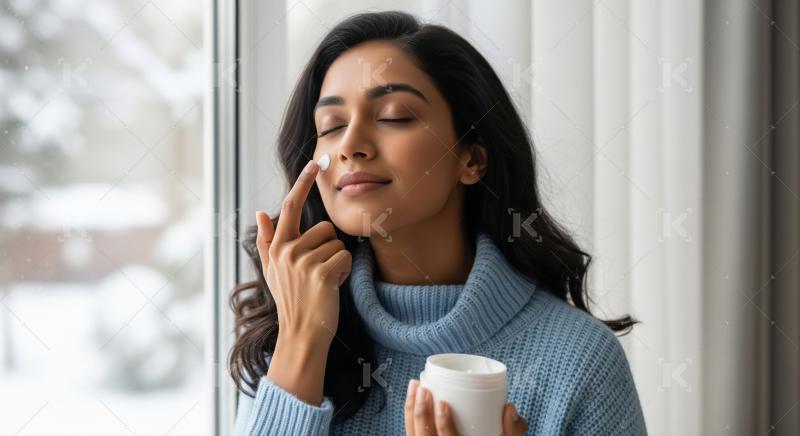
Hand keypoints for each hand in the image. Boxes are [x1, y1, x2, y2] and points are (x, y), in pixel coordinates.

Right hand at [255, 159, 351, 349]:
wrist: (301, 333)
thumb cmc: (292, 301)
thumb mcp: (272, 270)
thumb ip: (267, 240)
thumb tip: (261, 212)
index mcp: (277, 247)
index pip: (290, 207)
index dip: (302, 183)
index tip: (314, 163)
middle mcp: (287, 251)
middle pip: (325, 228)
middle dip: (329, 248)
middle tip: (319, 272)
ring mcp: (302, 262)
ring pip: (336, 243)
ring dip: (336, 262)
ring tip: (323, 281)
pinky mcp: (320, 272)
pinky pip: (344, 257)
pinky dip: (343, 272)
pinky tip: (331, 287)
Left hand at [404, 379, 527, 435]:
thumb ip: (513, 430)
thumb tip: (509, 408)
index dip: (443, 425)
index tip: (442, 403)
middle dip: (419, 412)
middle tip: (423, 388)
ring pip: (413, 434)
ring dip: (411, 409)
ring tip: (415, 385)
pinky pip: (411, 432)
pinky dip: (409, 415)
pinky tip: (411, 397)